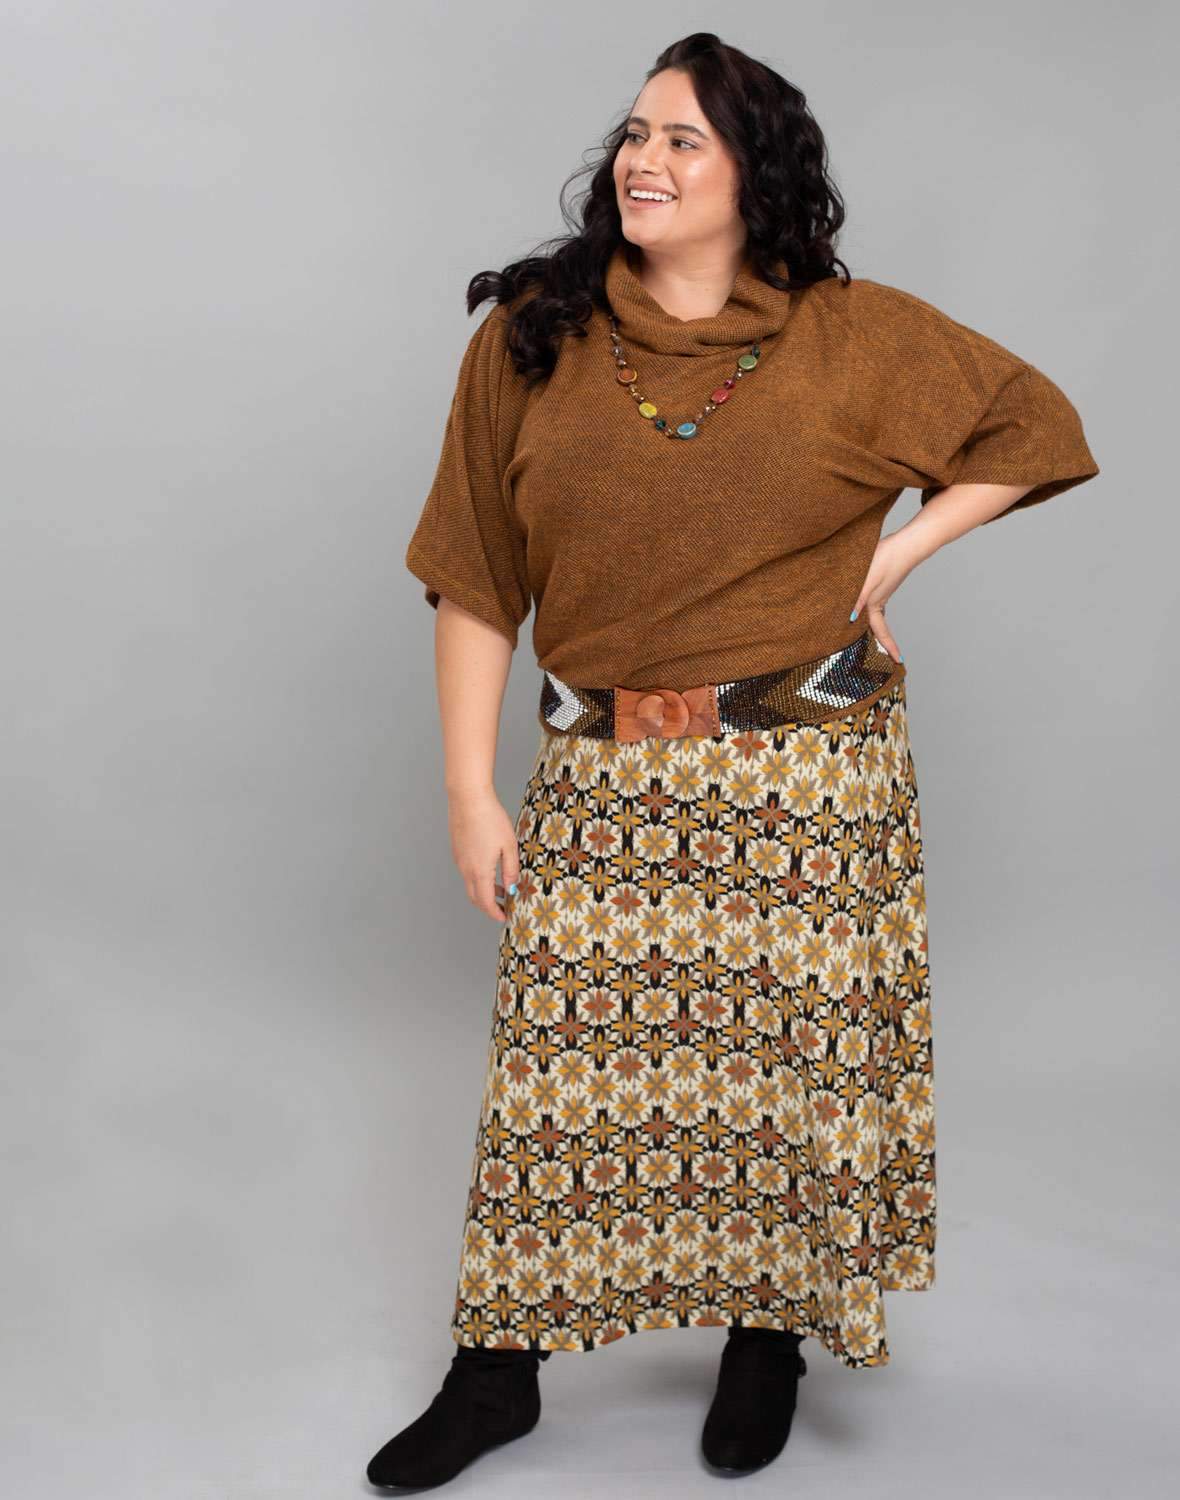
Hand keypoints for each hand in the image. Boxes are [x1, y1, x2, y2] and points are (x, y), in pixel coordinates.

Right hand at [447, 786, 520, 923]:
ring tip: (499, 889)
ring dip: (483, 891)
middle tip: (502, 907)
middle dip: (488, 906)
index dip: (494, 913)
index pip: (485, 902)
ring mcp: (459, 860)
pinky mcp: (457, 850)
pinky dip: (477, 879)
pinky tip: (489, 870)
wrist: (468, 798)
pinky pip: (466, 872)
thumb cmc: (490, 819)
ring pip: (470, 884)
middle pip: (475, 897)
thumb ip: (510, 870)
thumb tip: (511, 889)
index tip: (504, 917)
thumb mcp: (509, 846)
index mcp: (480, 871)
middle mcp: (466, 869)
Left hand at [850, 528, 930, 663]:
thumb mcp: (868, 579)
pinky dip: (869, 610)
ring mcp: (881, 591)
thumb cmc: (887, 559)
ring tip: (869, 638)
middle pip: (877, 626)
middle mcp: (878, 600)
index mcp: (875, 604)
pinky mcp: (881, 582)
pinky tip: (861, 607)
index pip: (881, 631)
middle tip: (884, 657)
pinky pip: (873, 602)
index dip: (889, 647)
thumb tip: (850, 618)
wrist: (906, 543)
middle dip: (880, 641)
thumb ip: (858, 598)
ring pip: (874, 614)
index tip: (899, 661)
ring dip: (874, 627)